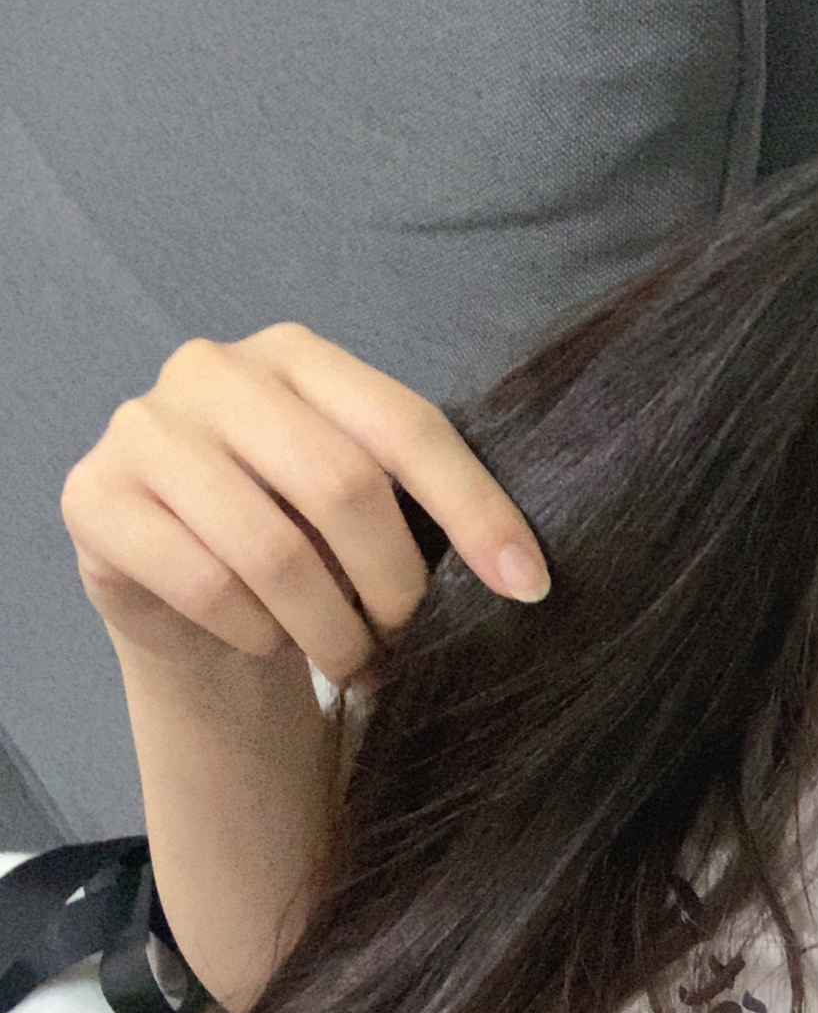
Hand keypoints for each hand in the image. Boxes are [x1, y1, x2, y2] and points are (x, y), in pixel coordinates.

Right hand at [60, 321, 549, 689]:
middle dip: (393, 586)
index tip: (527, 586)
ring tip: (348, 657)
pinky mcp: (95, 498)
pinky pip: (204, 584)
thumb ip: (418, 505)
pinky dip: (256, 633)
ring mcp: (145, 428)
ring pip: (273, 550)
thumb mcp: (360, 510)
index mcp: (300, 355)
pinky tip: (266, 641)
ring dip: (329, 628)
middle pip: (343, 487)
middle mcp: (216, 371)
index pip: (408, 427)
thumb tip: (522, 572)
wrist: (182, 595)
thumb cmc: (295, 543)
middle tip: (402, 635)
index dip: (476, 510)